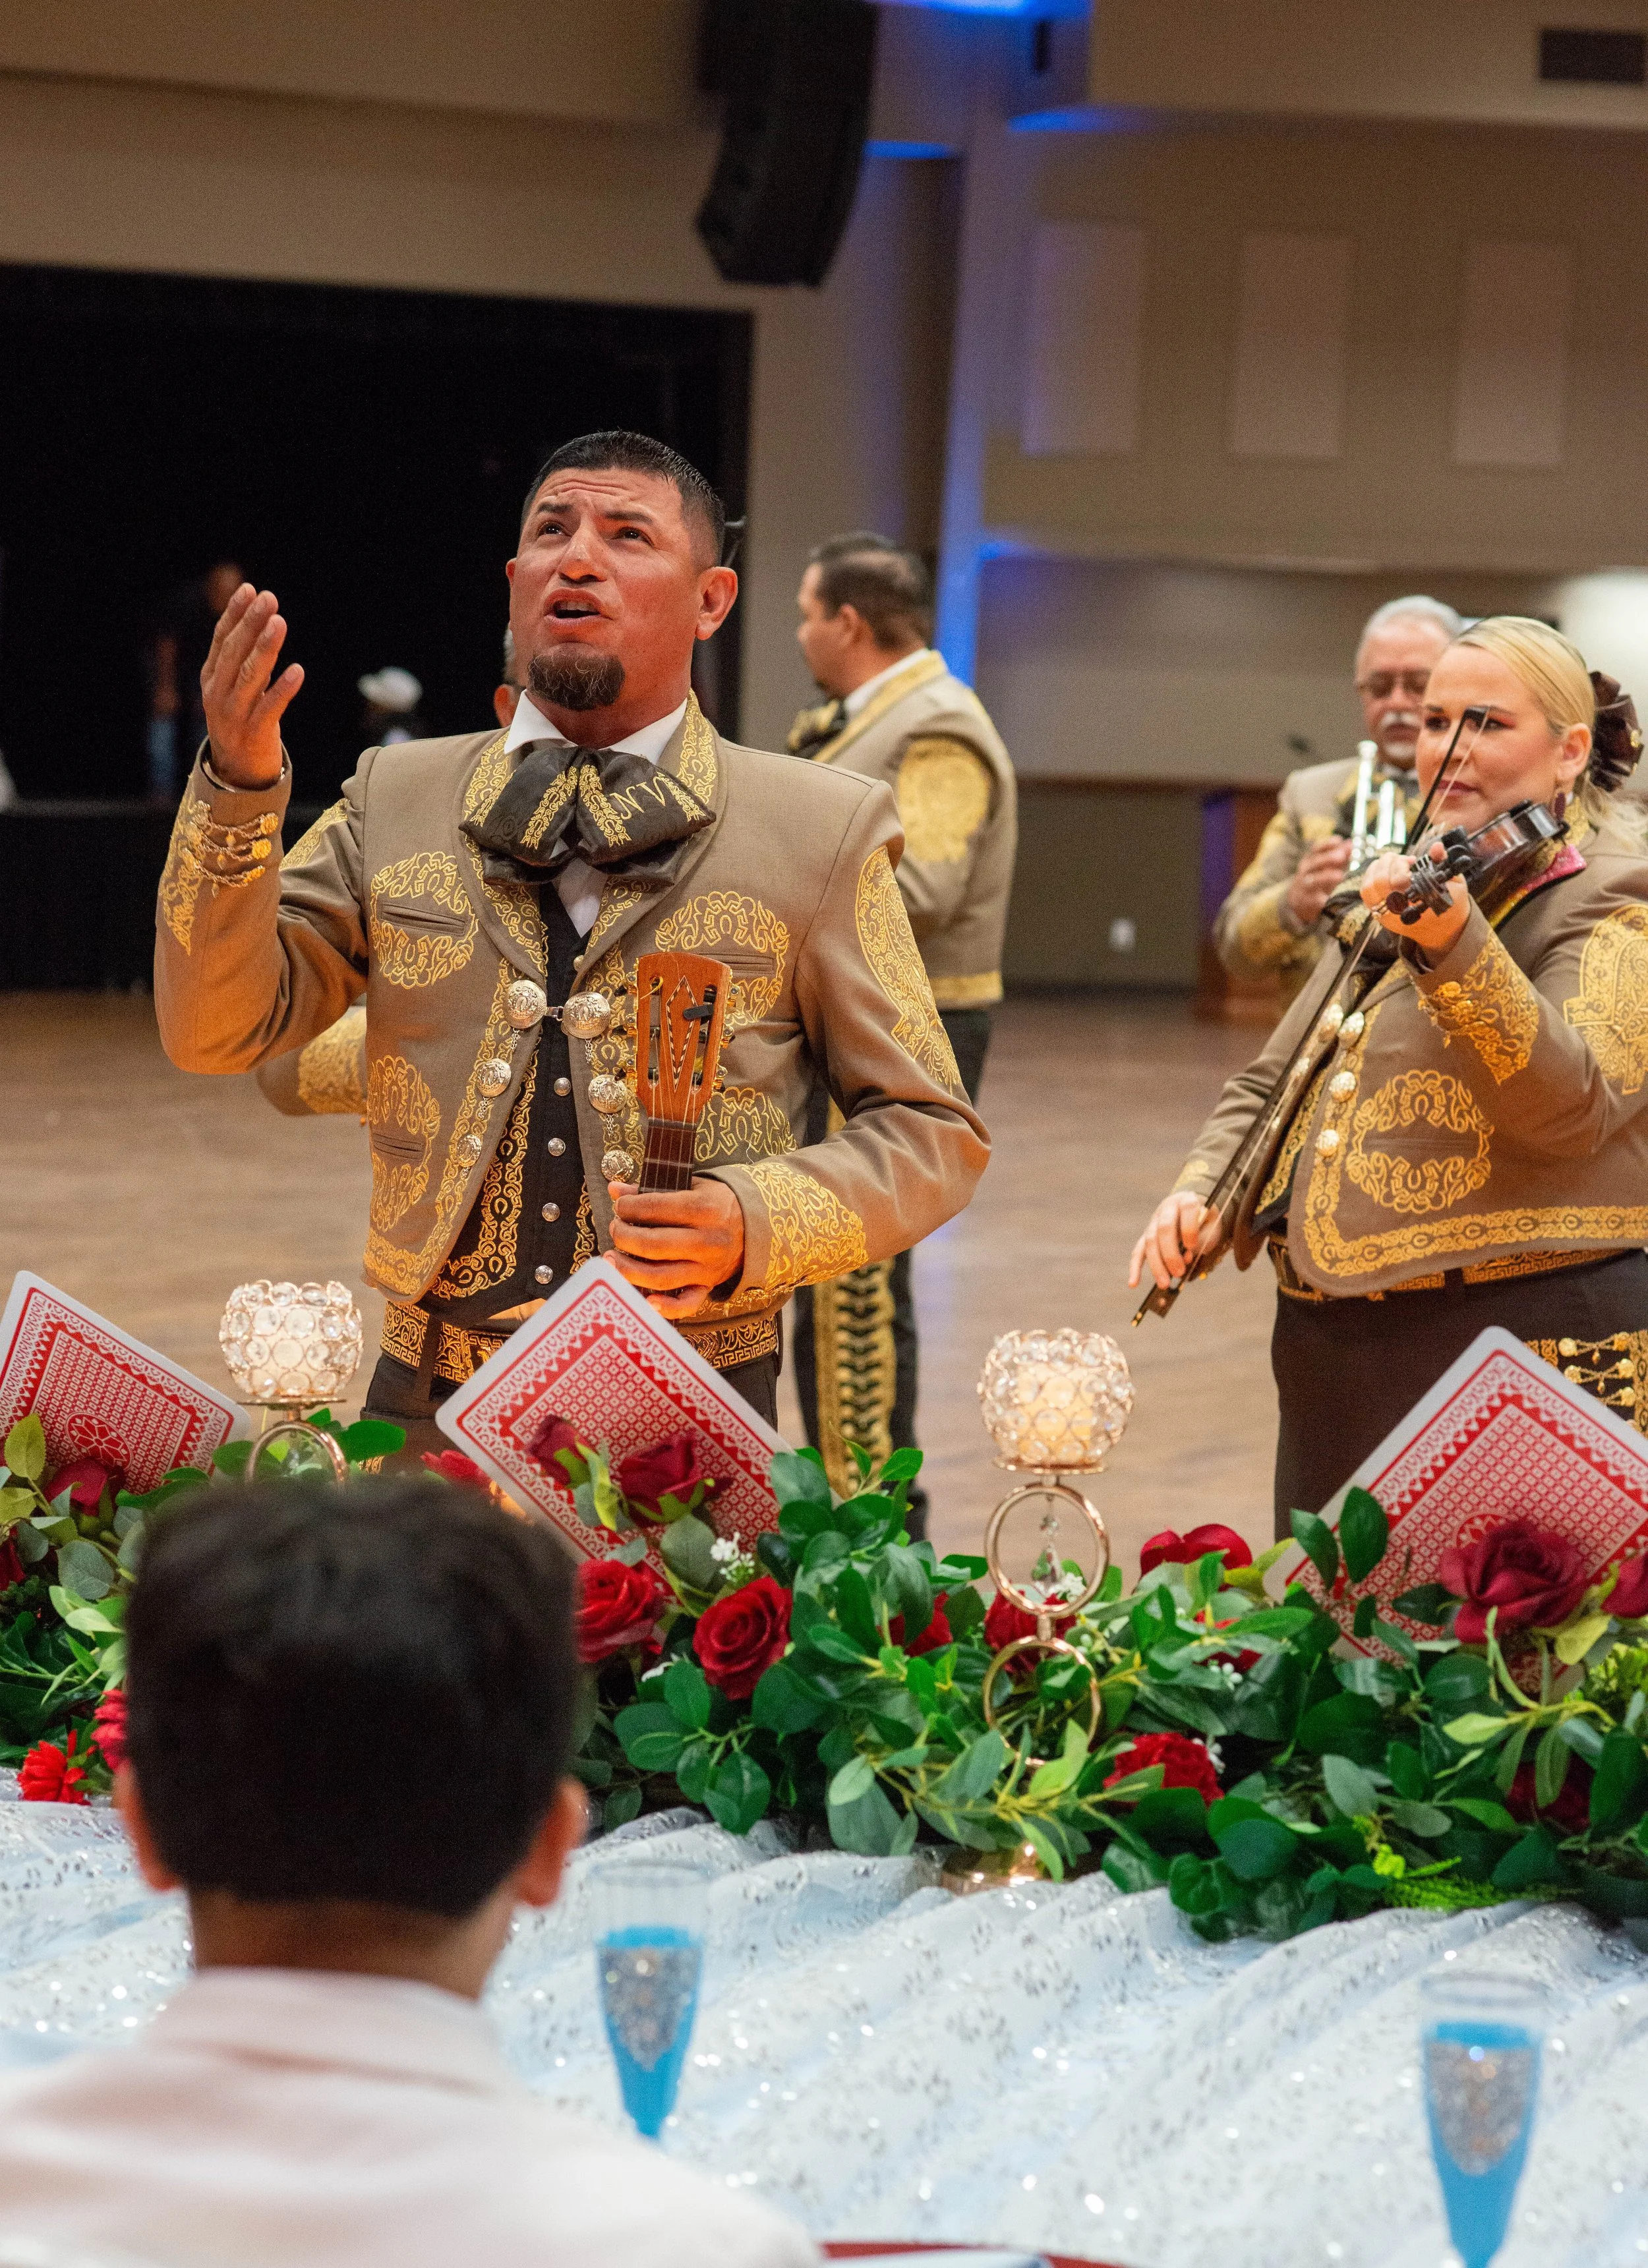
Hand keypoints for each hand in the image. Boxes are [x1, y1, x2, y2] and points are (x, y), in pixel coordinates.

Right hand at [200, 585, 303, 787]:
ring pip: (250, 676)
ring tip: (279, 623)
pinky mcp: (255, 734)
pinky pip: (270, 708)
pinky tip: (297, 670)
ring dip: (265, 648)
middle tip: (268, 598)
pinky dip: (283, 689)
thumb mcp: (232, 688)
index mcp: (211, 679)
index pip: (221, 640)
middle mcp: (218, 694)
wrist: (237, 773)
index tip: (249, 589)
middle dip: (251, 623)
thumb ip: (240, 659)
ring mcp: (234, 715)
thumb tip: (256, 619)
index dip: (234, 614)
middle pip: (234, 653)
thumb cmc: (241, 721)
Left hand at [606, 1175, 745, 1319]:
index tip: (620, 1207)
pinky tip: (646, 1301)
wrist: (756, 1225)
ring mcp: (708, 1267)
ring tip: (611, 1259)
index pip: (655, 1208)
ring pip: (661, 1276)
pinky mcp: (708, 1286)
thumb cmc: (717, 1203)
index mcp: (704, 1209)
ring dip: (629, 1270)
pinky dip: (666, 1308)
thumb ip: (651, 1189)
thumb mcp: (691, 1187)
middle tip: (615, 1230)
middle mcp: (707, 1241)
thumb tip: (614, 1190)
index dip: (629, 1208)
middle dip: (624, 1237)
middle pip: (653, 1244)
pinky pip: (687, 1303)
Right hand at [1128, 1190, 1222, 1290]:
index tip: (1191, 1246)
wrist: (1192, 1210)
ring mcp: (1154, 1221)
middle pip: (1164, 1229)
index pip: (1187, 1209)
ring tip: (1164, 1284)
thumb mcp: (1212, 1225)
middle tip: (1179, 1273)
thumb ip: (1203, 1239)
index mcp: (1187, 1200)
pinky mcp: (1147, 1235)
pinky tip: (1133, 1283)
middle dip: (1170, 1253)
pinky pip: (1138, 1250)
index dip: (1189, 1228)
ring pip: (1150, 1241)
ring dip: (1156, 1264)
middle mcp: (1167, 1208)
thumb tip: (1186, 1258)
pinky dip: (1135, 1267)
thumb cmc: (1205, 1220)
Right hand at [1284, 837, 1354, 926]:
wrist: (1298, 902)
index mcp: (1310, 861)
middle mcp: (1305, 872)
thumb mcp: (1326, 867)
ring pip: (1313, 881)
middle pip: (1314, 863)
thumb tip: (1350, 843)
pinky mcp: (1307, 902)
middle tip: (1341, 856)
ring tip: (1340, 876)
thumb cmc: (1317, 880)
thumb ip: (1338, 855)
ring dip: (1326, 877)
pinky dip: (1322, 899)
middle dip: (1327, 858)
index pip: (1316, 849)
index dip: (1327, 844)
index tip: (1338, 841)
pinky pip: (1314, 900)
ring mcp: (1304, 887)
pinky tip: (1330, 897)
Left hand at [1360, 849, 1468, 958]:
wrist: (1442, 929)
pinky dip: (1370, 877)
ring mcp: (1387, 916)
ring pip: (1368, 888)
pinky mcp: (1380, 916)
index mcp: (1419, 906)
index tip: (1412, 860)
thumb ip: (1443, 863)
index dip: (1401, 865)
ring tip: (1391, 862)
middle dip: (1389, 862)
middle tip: (1402, 859)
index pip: (1399, 882)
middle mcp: (1399, 914)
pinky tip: (1383, 870)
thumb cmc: (1450, 902)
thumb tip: (1436, 847)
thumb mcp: (1454, 883)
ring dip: (1377, 868)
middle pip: (1379, 882)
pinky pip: (1365, 894)